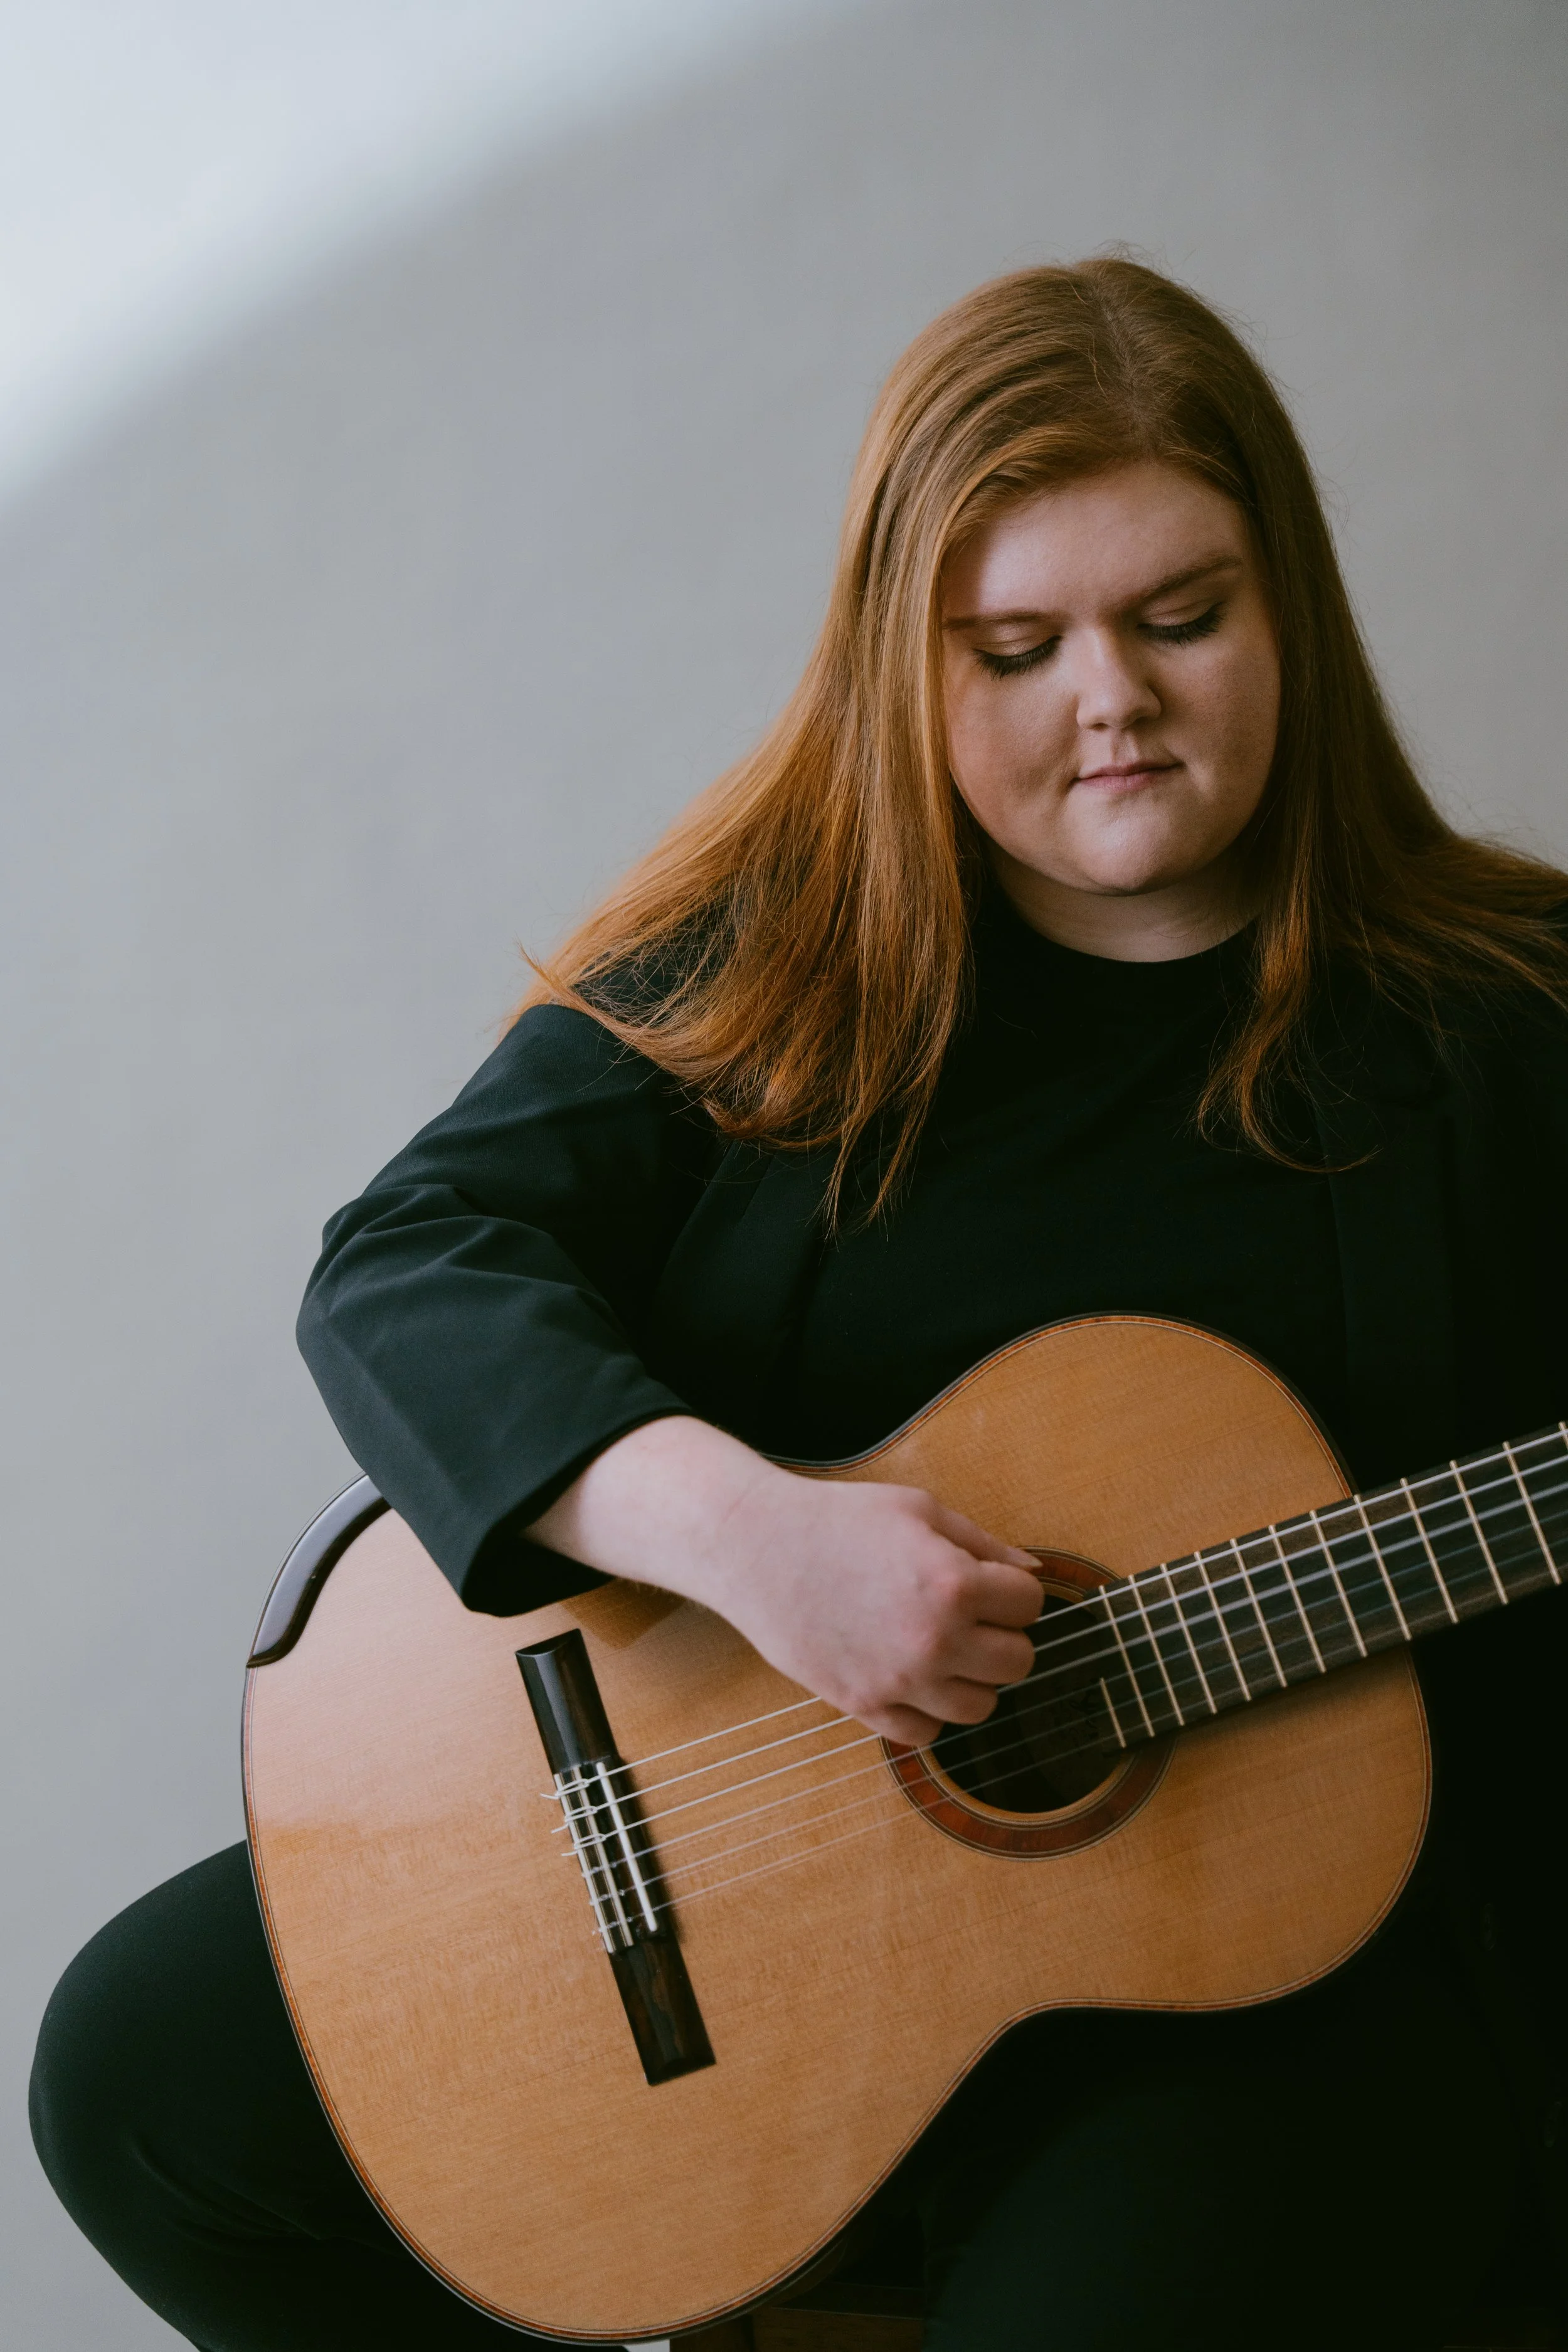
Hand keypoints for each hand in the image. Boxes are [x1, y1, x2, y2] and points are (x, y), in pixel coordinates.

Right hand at [526, 1418, 1040, 1744]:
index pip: (1030, 1604)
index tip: (989, 1584)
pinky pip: (926, 1734)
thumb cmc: (838, 1519)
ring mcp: (901, 1680)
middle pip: (1018, 1662)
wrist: (757, 1548)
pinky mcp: (865, 1705)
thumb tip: (1032, 1572)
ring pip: (981, 1707)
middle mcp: (936, 1639)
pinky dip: (928, 1711)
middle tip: (970, 1617)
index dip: (1013, 1591)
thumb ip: (983, 1543)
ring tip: (942, 1649)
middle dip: (1002, 1636)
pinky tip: (911, 1677)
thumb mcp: (918, 1510)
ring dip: (972, 1678)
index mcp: (955, 1583)